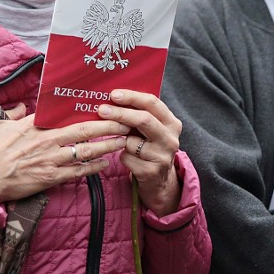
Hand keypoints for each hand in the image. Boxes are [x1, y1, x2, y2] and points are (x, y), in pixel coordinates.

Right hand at [0, 103, 129, 202]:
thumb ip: (10, 113)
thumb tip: (20, 106)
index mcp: (34, 124)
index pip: (65, 113)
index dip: (85, 109)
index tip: (102, 104)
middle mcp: (46, 140)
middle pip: (83, 130)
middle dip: (107, 125)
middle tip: (125, 120)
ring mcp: (49, 160)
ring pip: (85, 151)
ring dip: (106, 145)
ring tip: (122, 140)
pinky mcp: (50, 178)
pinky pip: (77, 172)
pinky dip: (93, 167)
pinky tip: (106, 164)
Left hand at [97, 90, 181, 216]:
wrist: (158, 180)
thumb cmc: (148, 146)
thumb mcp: (149, 129)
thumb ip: (137, 113)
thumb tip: (112, 98)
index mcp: (171, 122)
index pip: (152, 103)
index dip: (132, 97)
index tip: (113, 94)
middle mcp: (170, 138)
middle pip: (143, 120)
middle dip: (120, 113)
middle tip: (102, 110)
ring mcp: (163, 156)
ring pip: (131, 141)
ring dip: (120, 140)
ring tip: (122, 142)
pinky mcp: (152, 172)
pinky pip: (126, 157)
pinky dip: (121, 156)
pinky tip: (128, 158)